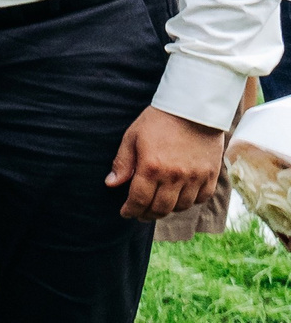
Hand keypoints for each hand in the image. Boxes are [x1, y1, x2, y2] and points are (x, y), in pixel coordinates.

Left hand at [107, 105, 225, 219]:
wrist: (193, 108)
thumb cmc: (158, 120)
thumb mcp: (132, 136)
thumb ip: (122, 162)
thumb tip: (111, 184)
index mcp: (152, 167)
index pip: (139, 200)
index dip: (131, 210)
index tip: (126, 213)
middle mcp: (175, 176)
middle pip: (160, 208)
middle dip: (147, 214)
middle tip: (141, 214)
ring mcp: (195, 177)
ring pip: (181, 206)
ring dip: (168, 210)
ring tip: (159, 206)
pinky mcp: (211, 174)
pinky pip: (201, 198)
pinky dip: (190, 202)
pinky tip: (181, 198)